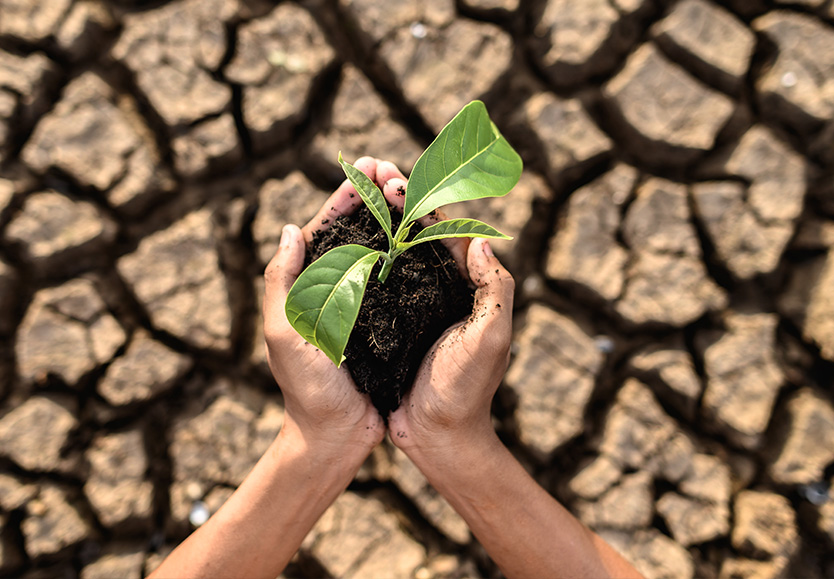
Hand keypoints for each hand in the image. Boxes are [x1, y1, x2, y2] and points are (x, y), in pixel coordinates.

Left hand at [263, 157, 396, 460]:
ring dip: (395, 219)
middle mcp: (336, 289)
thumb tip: (290, 229)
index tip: (366, 167)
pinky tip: (431, 236)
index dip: (345, 196)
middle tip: (395, 169)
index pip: (325, 229)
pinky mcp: (388, 322)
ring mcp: (363, 304)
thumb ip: (281, 283)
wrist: (336, 436)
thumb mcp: (284, 334)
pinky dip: (413, 254)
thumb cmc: (306, 389)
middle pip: (356, 232)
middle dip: (374, 197)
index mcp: (307, 286)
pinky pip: (402, 280)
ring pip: (381, 250)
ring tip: (415, 190)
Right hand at [375, 161, 515, 458]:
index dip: (420, 200)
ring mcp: (412, 306)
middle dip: (393, 198)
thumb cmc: (466, 390)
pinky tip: (337, 241)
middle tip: (369, 170)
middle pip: (415, 232)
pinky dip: (359, 258)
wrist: (438, 437)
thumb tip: (483, 240)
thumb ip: (496, 290)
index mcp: (465, 286)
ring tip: (352, 192)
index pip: (443, 230)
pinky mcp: (388, 324)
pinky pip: (373, 283)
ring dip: (374, 220)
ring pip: (392, 252)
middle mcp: (438, 289)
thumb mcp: (490, 338)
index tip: (393, 178)